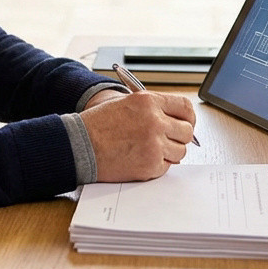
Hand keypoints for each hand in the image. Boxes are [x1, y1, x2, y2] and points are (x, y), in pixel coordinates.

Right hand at [80, 91, 196, 181]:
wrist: (79, 144)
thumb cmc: (98, 125)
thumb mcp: (127, 104)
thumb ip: (153, 109)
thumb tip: (179, 121)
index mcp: (149, 101)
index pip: (185, 107)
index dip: (188, 117)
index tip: (185, 123)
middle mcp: (155, 121)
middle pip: (187, 131)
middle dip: (178, 137)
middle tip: (166, 140)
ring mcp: (154, 144)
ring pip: (180, 151)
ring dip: (169, 152)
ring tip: (148, 150)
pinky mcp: (150, 165)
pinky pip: (167, 166)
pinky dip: (156, 165)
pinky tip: (139, 158)